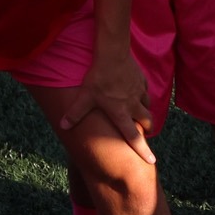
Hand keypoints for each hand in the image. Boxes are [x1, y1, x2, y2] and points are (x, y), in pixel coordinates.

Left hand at [66, 41, 155, 159]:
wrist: (113, 53)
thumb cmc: (98, 77)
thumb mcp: (84, 96)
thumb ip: (75, 113)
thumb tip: (63, 126)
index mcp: (121, 113)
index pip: (133, 137)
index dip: (142, 150)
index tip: (151, 160)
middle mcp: (134, 105)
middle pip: (148, 122)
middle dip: (147, 129)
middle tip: (144, 131)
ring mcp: (140, 92)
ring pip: (148, 107)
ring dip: (145, 112)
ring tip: (139, 113)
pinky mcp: (142, 80)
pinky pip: (145, 91)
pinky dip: (142, 95)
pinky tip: (135, 91)